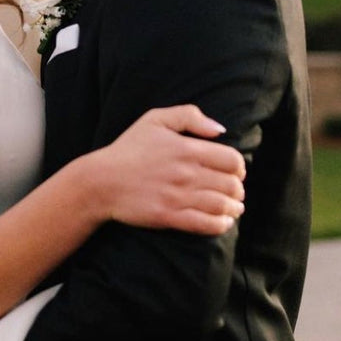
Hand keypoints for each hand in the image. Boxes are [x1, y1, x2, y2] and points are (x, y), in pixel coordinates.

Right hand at [91, 105, 245, 234]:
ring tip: (234, 208)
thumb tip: (220, 129)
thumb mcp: (155, 119)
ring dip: (234, 208)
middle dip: (238, 189)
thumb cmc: (128, 149)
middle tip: (236, 192)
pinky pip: (205, 224)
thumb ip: (190, 116)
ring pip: (221, 205)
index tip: (236, 172)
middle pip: (230, 185)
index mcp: (186, 149)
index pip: (232, 160)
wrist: (100, 181)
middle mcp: (186, 173)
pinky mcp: (169, 217)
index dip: (239, 167)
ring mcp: (178, 197)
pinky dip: (221, 224)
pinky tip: (224, 222)